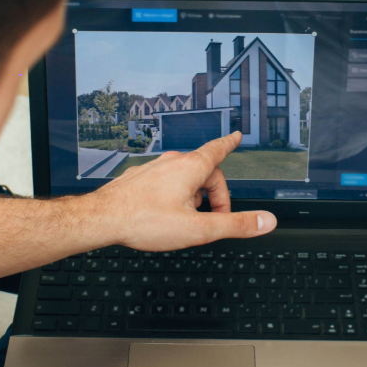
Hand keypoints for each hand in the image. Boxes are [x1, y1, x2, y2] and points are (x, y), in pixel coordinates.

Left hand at [92, 132, 276, 250]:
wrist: (101, 219)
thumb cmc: (144, 221)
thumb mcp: (198, 229)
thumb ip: (235, 224)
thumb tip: (265, 220)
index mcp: (190, 169)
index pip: (218, 150)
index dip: (230, 144)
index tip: (236, 136)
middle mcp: (171, 163)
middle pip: (205, 172)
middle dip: (214, 195)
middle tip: (214, 219)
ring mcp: (153, 169)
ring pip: (183, 178)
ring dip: (193, 196)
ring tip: (187, 220)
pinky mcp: (138, 179)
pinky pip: (164, 182)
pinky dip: (173, 195)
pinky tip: (164, 214)